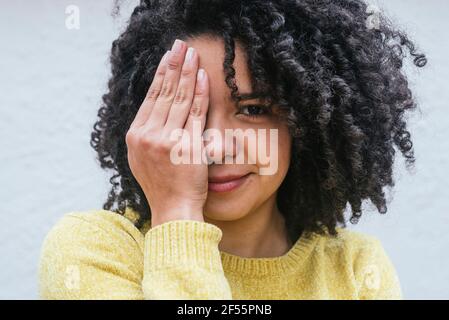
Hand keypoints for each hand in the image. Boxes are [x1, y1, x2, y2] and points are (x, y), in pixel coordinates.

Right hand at [125, 39, 209, 226]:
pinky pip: (194, 113)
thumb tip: (155, 110)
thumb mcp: (144, 158)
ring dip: (186, 73)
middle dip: (173, 66)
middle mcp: (147, 135)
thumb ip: (147, 134)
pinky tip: (201, 76)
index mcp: (136, 136)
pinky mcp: (185, 144)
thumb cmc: (164, 186)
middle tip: (180, 46)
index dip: (160, 75)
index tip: (168, 58)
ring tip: (191, 54)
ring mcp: (165, 140)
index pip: (151, 98)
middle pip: (163, 93)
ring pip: (178, 99)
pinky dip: (198, 93)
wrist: (174, 209)